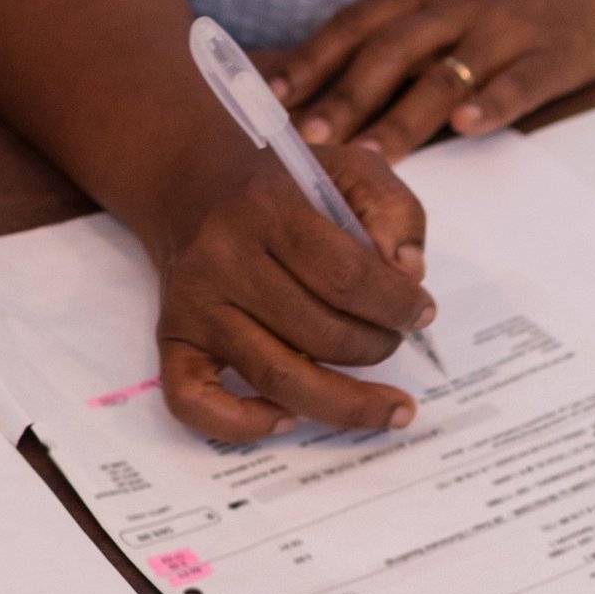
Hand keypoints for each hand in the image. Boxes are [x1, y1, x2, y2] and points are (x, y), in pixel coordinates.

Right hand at [147, 143, 432, 439]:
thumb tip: (408, 274)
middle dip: (377, 347)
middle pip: (319, 334)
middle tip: (393, 339)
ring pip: (278, 379)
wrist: (193, 181)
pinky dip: (244, 425)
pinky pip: (194, 403)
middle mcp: (222, 260)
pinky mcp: (173, 338)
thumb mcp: (348, 168)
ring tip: (385, 403)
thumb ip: (392, 210)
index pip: (345, 276)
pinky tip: (289, 418)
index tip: (421, 312)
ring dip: (345, 403)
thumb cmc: (281, 183)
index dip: (397, 305)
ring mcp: (195, 305)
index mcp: (267, 210)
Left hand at [273, 0, 594, 157]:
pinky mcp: (555, 51)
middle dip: (342, 99)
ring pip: (444, 72)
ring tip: (370, 158)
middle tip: (305, 144)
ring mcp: (505, 28)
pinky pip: (520, 79)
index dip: (310, 62)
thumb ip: (401, 32)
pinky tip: (468, 125)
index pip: (353, 26)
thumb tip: (330, 82)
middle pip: (387, 53)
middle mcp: (456, 6)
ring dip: (403, 116)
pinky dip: (493, 101)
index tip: (268, 101)